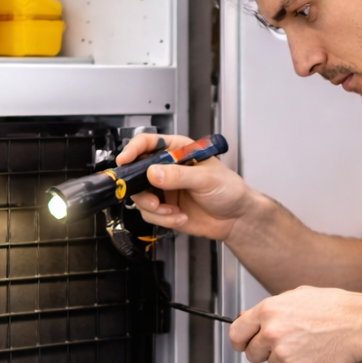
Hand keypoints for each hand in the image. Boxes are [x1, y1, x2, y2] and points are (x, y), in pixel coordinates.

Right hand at [117, 130, 253, 241]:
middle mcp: (167, 169)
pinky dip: (162, 218)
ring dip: (154, 208)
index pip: (147, 143)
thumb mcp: (205, 178)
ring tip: (172, 211)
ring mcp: (164, 189)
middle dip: (140, 189)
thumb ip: (178, 175)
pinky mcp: (164, 208)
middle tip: (152, 199)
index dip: (133, 149)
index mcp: (177, 151)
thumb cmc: (229, 190)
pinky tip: (180, 217)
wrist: (236, 218)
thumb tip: (154, 172)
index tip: (125, 160)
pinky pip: (150, 214)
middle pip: (136, 172)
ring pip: (140, 197)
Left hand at [230, 287, 361, 362]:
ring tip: (308, 345)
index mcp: (269, 311)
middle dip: (263, 352)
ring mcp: (285, 354)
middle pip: (252, 353)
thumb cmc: (336, 309)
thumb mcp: (297, 296)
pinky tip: (317, 353)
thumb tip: (249, 317)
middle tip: (283, 345)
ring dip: (286, 360)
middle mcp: (273, 332)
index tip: (242, 344)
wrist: (361, 325)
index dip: (239, 340)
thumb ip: (270, 310)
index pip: (237, 332)